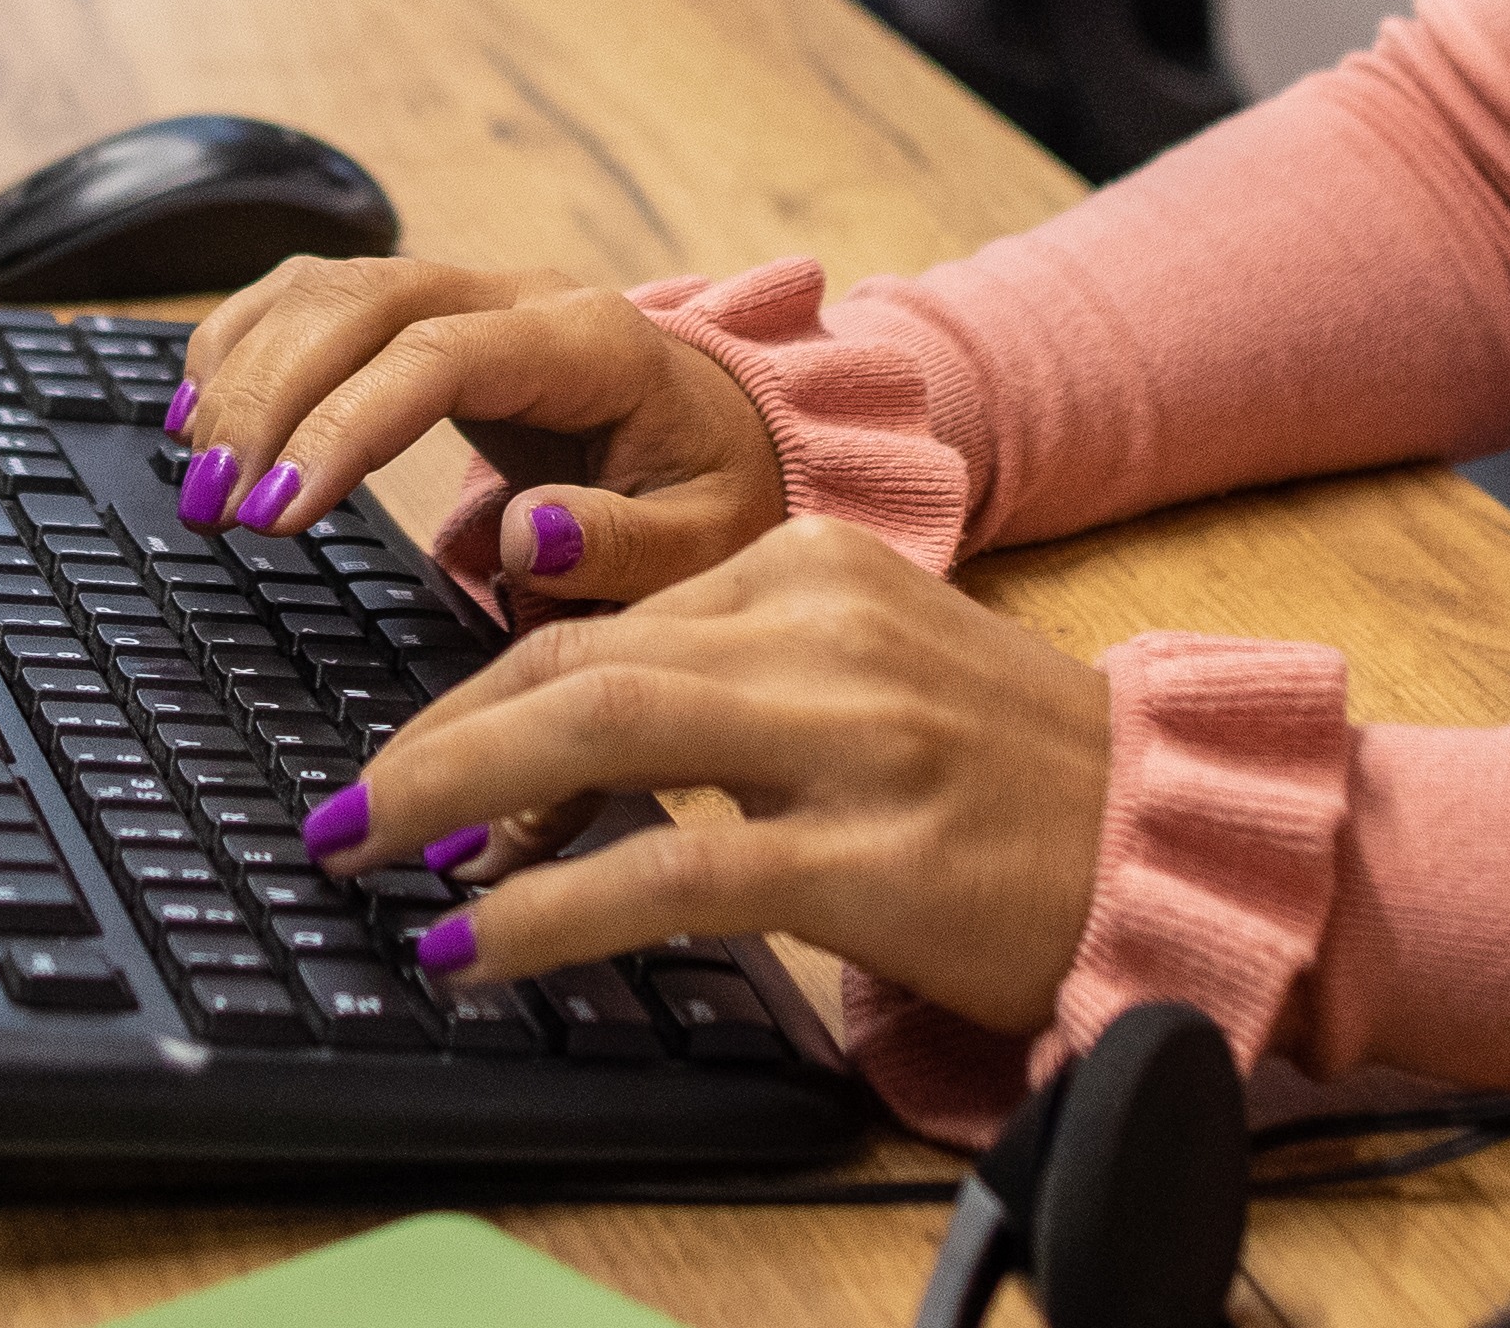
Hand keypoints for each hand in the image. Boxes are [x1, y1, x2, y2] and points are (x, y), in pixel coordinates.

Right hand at [168, 258, 783, 606]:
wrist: (728, 436)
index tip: (279, 515)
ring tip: (197, 470)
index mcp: (589, 344)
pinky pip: (313, 297)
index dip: (344, 427)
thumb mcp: (707, 545)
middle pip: (358, 303)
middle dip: (268, 399)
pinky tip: (201, 413)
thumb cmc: (712, 495)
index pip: (436, 358)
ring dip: (243, 371)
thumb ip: (626, 547)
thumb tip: (525, 537)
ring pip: (323, 285)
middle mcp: (519, 297)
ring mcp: (467, 294)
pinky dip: (245, 345)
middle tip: (213, 505)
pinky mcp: (425, 313)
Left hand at [301, 521, 1111, 1026]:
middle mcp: (821, 625)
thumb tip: (547, 758)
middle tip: (335, 812)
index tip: (399, 765)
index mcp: (809, 565)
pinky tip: (481, 944)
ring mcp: (849, 735)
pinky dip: (552, 907)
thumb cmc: (1014, 780)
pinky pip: (674, 867)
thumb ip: (728, 685)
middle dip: (428, 739)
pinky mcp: (871, 851)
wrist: (1174, 842)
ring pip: (600, 726)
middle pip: (572, 658)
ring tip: (361, 853)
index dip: (472, 696)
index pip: (597, 619)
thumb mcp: (864, 680)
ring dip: (449, 793)